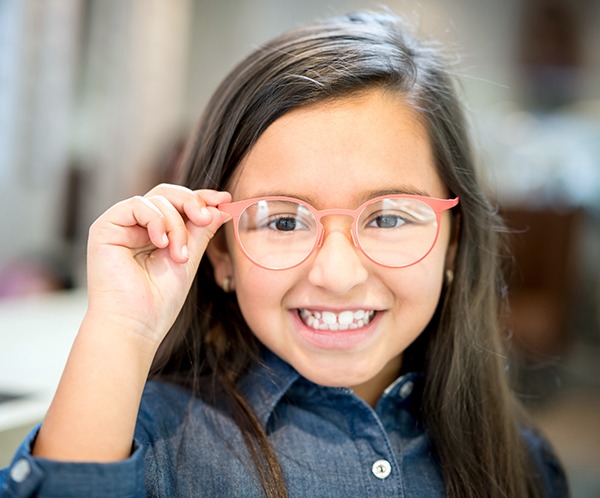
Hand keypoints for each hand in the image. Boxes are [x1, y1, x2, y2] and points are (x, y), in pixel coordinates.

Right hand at [85, 184, 230, 345]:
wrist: (135, 326)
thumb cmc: (159, 301)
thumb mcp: (189, 258)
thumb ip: (202, 231)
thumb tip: (223, 205)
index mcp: (154, 233)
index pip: (178, 204)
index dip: (201, 198)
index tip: (224, 199)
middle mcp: (136, 226)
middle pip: (167, 194)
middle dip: (192, 202)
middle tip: (207, 217)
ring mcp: (120, 226)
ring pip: (157, 199)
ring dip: (176, 225)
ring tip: (180, 256)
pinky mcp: (104, 228)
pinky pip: (137, 205)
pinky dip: (156, 220)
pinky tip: (161, 244)